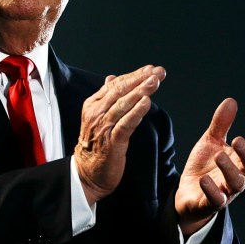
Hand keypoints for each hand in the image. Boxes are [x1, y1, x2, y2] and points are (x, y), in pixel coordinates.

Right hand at [73, 65, 165, 204]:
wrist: (86, 173)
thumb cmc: (95, 145)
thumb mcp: (97, 117)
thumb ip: (105, 97)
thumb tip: (112, 78)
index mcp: (93, 105)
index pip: (115, 84)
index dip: (134, 75)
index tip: (150, 69)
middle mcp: (96, 113)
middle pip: (120, 90)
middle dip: (140, 79)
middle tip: (158, 71)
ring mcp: (103, 127)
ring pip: (123, 104)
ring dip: (141, 91)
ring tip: (155, 81)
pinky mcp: (112, 142)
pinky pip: (125, 124)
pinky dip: (136, 112)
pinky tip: (147, 103)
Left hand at [174, 98, 244, 235]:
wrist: (188, 193)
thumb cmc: (205, 165)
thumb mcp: (211, 142)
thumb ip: (221, 125)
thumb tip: (231, 101)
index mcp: (241, 162)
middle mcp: (239, 177)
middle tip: (237, 140)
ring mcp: (227, 191)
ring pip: (235, 183)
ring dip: (229, 169)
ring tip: (219, 155)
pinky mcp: (211, 203)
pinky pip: (215, 199)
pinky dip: (212, 190)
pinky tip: (204, 179)